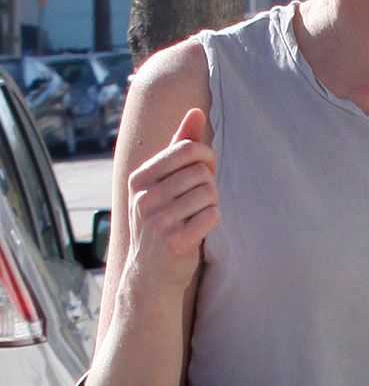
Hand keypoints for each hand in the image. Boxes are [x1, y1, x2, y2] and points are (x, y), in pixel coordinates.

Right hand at [125, 108, 218, 291]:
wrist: (150, 273)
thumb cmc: (165, 218)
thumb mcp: (166, 181)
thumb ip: (181, 146)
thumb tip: (197, 111)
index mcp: (140, 178)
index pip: (187, 149)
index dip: (206, 158)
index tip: (203, 172)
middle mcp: (143, 197)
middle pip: (201, 171)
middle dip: (209, 183)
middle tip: (199, 199)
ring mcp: (157, 221)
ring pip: (209, 193)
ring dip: (210, 203)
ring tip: (195, 216)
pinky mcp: (174, 241)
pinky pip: (212, 215)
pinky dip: (212, 221)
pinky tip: (197, 231)